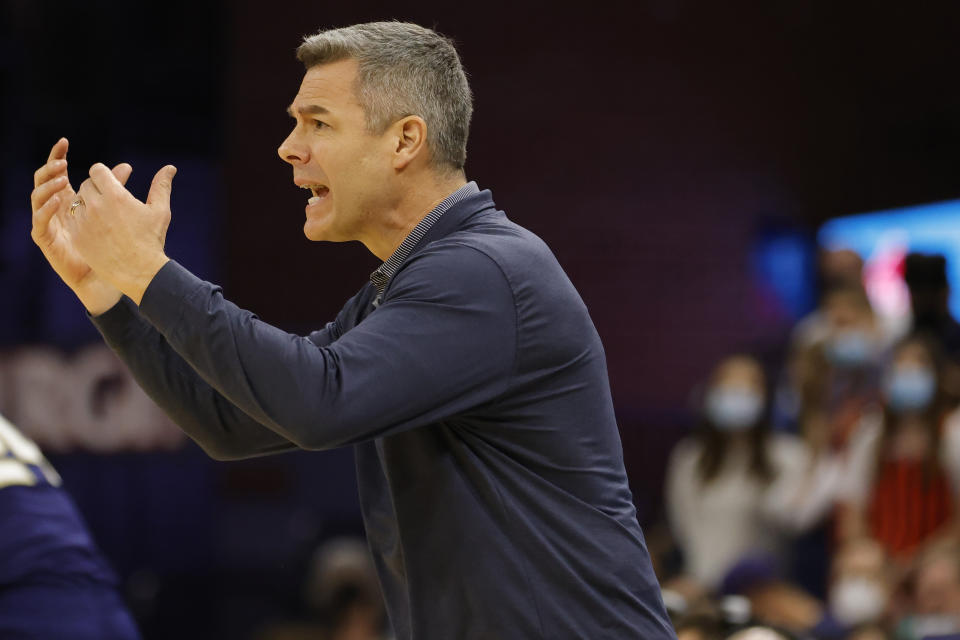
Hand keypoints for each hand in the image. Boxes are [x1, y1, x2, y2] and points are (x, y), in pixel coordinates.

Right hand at [30, 138, 128, 314]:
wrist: (117, 273)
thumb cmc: (117, 242)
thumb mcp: (120, 209)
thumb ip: (119, 187)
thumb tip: (126, 165)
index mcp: (69, 199)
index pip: (57, 172)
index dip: (57, 156)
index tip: (64, 142)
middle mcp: (56, 209)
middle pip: (43, 181)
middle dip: (50, 168)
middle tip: (62, 161)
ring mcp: (49, 224)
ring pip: (36, 198)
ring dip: (47, 186)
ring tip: (63, 178)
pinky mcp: (47, 241)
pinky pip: (40, 222)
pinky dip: (45, 209)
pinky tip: (58, 200)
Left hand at [66, 162, 175, 304]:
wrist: (139, 272)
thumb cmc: (151, 241)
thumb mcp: (160, 211)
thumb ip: (161, 186)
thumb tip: (170, 167)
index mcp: (116, 195)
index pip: (97, 170)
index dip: (104, 174)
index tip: (111, 183)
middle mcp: (96, 206)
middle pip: (86, 185)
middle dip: (96, 189)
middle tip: (108, 199)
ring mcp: (84, 222)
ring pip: (77, 202)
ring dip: (87, 204)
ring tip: (101, 215)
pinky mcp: (77, 236)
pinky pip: (72, 219)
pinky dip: (80, 220)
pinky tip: (94, 228)